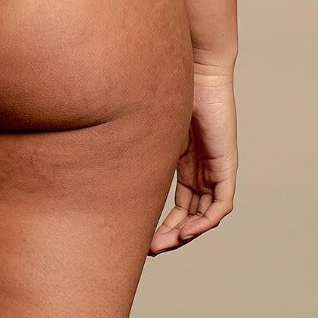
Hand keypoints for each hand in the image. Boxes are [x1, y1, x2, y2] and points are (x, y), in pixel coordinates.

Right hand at [149, 60, 236, 254]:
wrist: (196, 67)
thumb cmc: (169, 87)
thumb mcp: (149, 127)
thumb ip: (137, 146)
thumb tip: (92, 151)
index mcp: (186, 161)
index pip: (181, 203)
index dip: (165, 224)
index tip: (146, 241)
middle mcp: (203, 167)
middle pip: (192, 213)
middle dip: (173, 235)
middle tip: (152, 250)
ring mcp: (216, 166)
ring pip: (206, 213)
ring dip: (187, 233)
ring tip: (165, 244)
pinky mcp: (226, 162)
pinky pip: (222, 203)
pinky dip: (206, 220)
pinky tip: (188, 231)